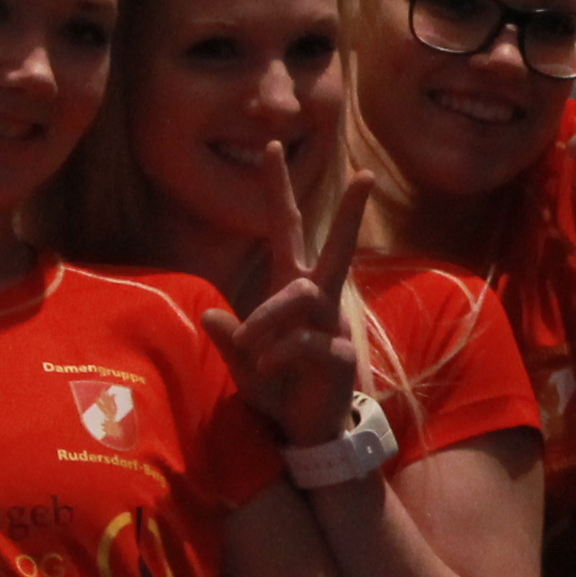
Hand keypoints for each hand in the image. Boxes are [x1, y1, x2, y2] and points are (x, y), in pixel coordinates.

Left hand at [202, 147, 373, 446]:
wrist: (307, 432)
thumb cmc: (277, 391)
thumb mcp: (242, 366)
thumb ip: (229, 342)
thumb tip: (210, 317)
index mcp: (291, 290)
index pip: (286, 230)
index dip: (277, 189)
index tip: (271, 145)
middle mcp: (318, 300)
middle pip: (334, 246)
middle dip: (349, 211)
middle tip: (365, 174)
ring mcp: (332, 325)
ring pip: (302, 294)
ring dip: (268, 318)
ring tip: (252, 348)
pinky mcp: (340, 354)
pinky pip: (302, 342)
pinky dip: (277, 356)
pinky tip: (268, 370)